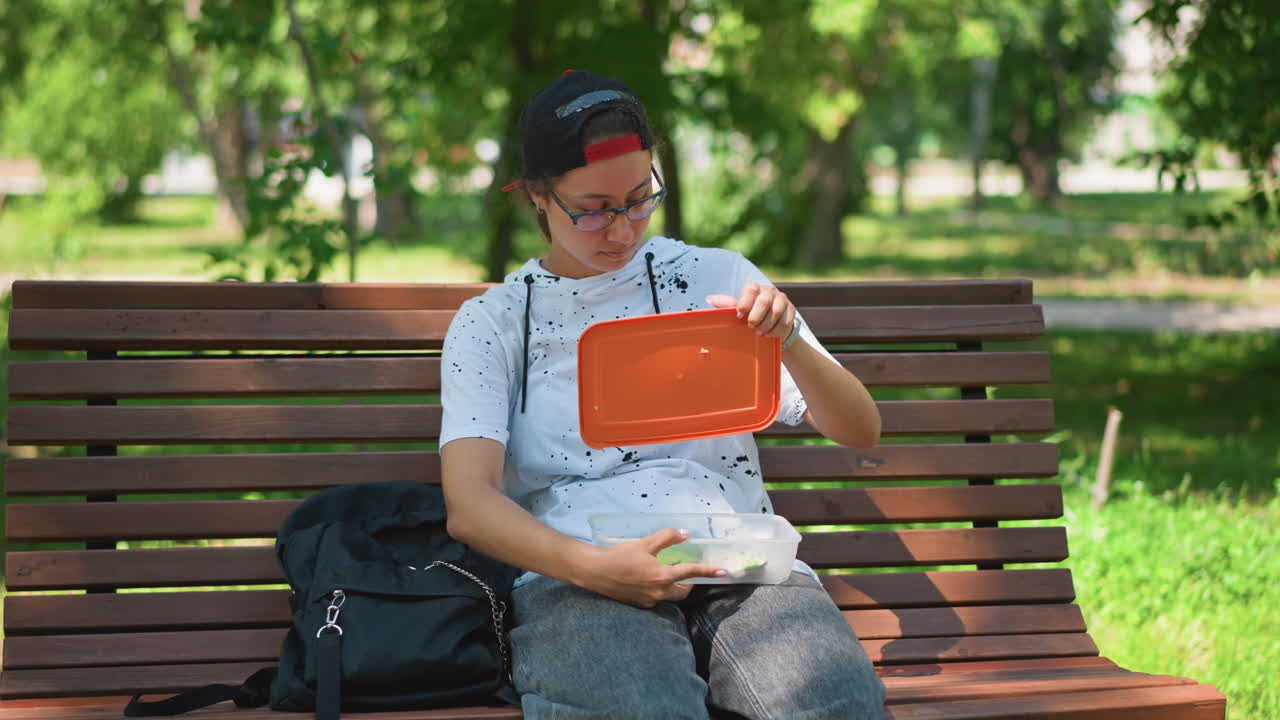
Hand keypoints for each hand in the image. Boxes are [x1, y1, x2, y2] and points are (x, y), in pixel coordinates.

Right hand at [577, 528, 724, 607]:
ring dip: (672, 587)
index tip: (724, 572)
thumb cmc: (619, 555)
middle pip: (683, 591)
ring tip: (662, 573)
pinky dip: (657, 591)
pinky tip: (645, 581)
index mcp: (662, 576)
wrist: (594, 572)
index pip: (691, 573)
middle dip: (688, 583)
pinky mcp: (639, 606)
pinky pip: (655, 599)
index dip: (709, 571)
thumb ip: (667, 538)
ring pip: (669, 596)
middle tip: (682, 570)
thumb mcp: (644, 543)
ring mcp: (648, 602)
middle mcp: (658, 592)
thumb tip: (686, 533)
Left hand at [707, 283, 795, 342]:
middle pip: (764, 301)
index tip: (739, 315)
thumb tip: (710, 299)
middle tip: (750, 326)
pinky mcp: (791, 310)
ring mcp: (782, 300)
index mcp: (755, 289)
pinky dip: (777, 331)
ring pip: (776, 311)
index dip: (745, 303)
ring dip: (766, 325)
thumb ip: (727, 305)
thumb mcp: (739, 311)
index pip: (751, 290)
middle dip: (756, 316)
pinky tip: (770, 335)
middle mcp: (769, 291)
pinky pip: (785, 321)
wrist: (771, 326)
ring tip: (759, 333)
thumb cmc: (751, 316)